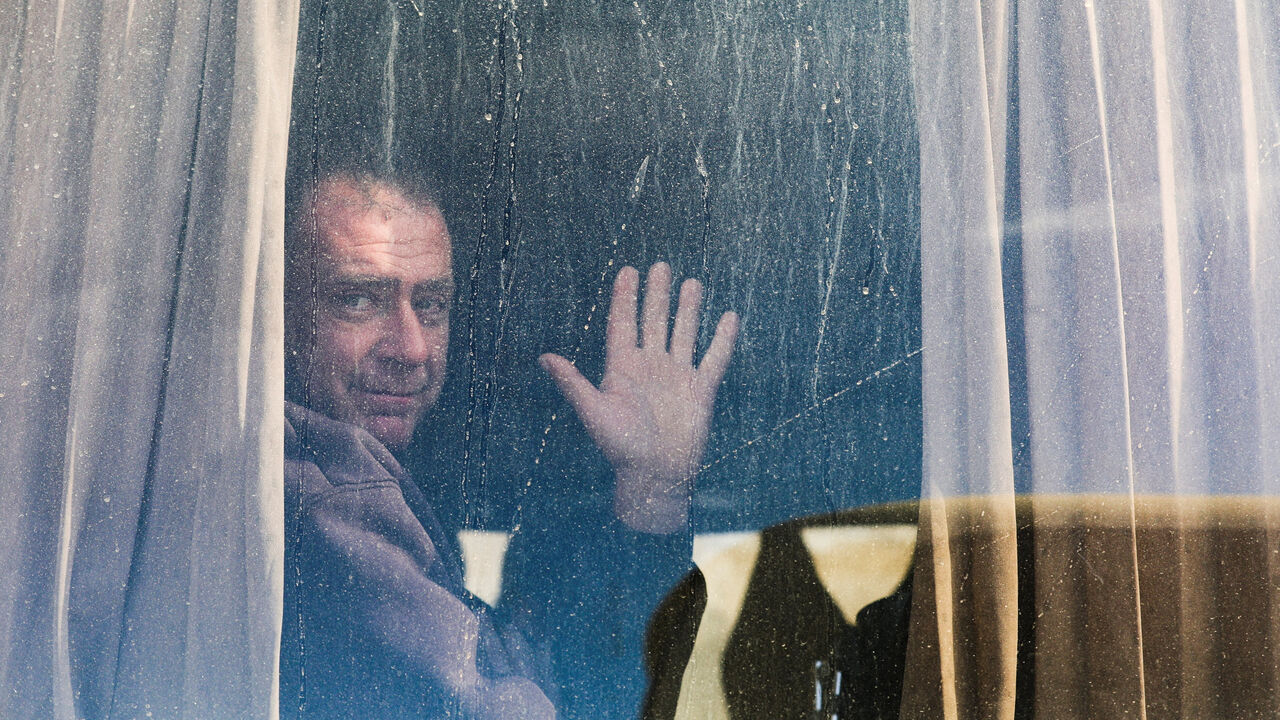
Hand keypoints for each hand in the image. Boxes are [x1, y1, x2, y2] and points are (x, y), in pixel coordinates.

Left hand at [540, 262, 737, 532]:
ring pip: (683, 334)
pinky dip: (722, 339)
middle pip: (653, 322)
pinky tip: (728, 317)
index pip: (623, 324)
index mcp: (623, 369)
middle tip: (661, 266)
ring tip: (691, 283)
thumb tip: (544, 357)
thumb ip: (573, 383)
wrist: (656, 476)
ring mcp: (676, 377)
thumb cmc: (620, 448)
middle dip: (657, 295)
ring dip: (687, 309)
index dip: (625, 298)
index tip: (628, 270)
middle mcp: (650, 367)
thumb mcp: (594, 412)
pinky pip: (714, 359)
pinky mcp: (700, 390)